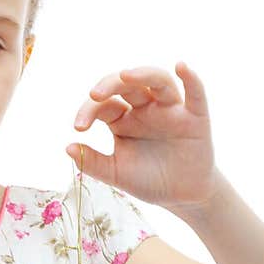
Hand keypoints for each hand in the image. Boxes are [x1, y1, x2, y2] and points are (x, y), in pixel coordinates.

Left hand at [66, 61, 221, 210]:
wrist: (181, 196)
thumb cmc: (148, 180)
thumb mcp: (116, 174)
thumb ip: (93, 162)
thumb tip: (68, 147)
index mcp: (123, 119)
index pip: (104, 105)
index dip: (89, 111)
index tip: (78, 127)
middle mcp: (145, 109)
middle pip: (128, 85)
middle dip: (109, 85)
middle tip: (94, 94)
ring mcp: (170, 110)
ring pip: (158, 81)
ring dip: (143, 74)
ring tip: (127, 75)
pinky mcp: (195, 117)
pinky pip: (195, 94)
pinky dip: (191, 79)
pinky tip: (182, 67)